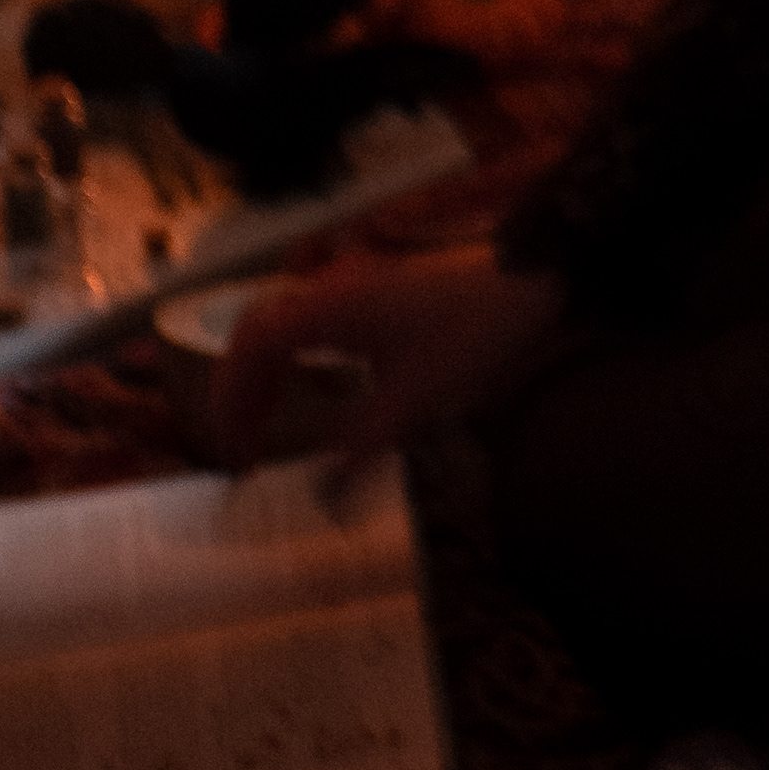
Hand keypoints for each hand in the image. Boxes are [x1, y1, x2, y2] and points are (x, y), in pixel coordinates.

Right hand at [213, 243, 563, 479]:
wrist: (537, 277)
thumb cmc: (475, 330)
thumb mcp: (418, 397)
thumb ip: (364, 444)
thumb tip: (326, 491)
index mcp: (328, 307)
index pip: (249, 349)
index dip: (231, 402)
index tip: (238, 451)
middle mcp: (333, 287)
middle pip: (258, 334)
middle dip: (243, 390)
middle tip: (246, 444)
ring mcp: (357, 283)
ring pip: (287, 325)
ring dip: (271, 372)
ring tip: (271, 422)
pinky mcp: (380, 288)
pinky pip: (320, 320)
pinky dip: (306, 356)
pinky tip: (326, 389)